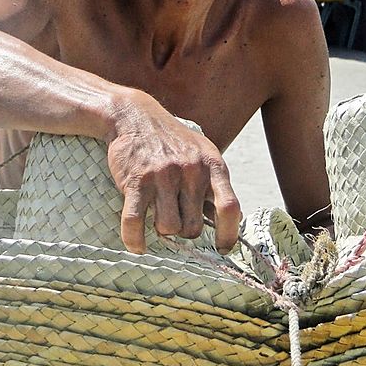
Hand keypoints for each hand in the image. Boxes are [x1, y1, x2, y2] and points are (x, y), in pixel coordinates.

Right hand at [106, 97, 241, 254]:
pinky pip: (135, 223)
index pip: (229, 207)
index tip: (223, 249)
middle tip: (176, 218)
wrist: (137, 117)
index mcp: (213, 165)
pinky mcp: (137, 181)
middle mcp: (191, 171)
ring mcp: (164, 176)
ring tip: (158, 216)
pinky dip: (135, 240)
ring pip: (168, 228)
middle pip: (193, 228)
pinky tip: (137, 245)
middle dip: (184, 231)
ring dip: (162, 230)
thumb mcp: (202, 155)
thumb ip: (214, 185)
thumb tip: (227, 226)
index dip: (229, 234)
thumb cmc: (174, 142)